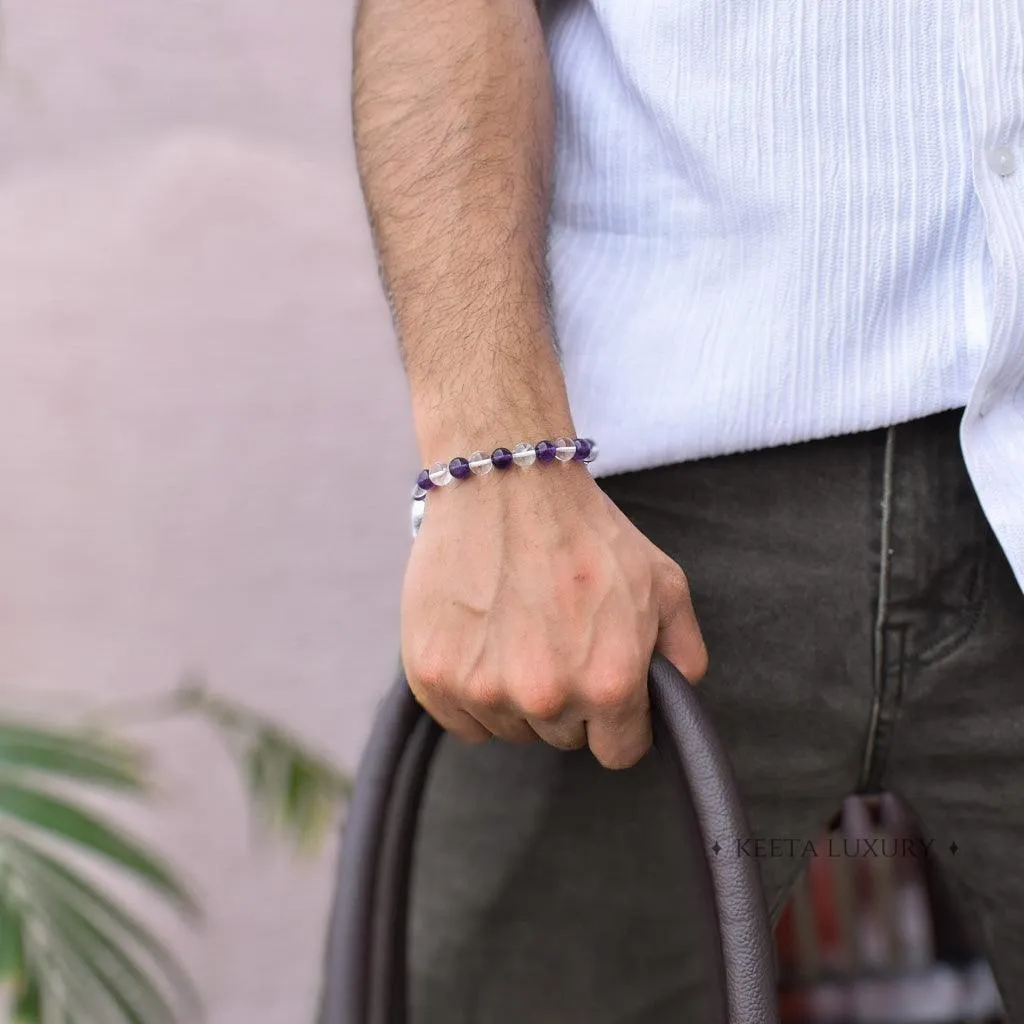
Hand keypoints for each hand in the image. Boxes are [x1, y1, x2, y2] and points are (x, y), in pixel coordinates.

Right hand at [400, 460, 707, 768]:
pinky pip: (463, 721)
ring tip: (518, 627)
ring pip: (512, 729)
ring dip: (517, 695)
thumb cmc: (585, 530)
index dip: (617, 721)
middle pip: (562, 738)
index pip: (618, 752)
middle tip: (557, 636)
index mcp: (609, 682)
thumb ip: (684, 654)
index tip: (603, 686)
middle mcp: (546, 696)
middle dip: (567, 699)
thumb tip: (675, 702)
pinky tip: (483, 639)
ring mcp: (483, 689)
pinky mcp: (433, 676)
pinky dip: (472, 691)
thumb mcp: (664, 583)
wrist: (506, 483)